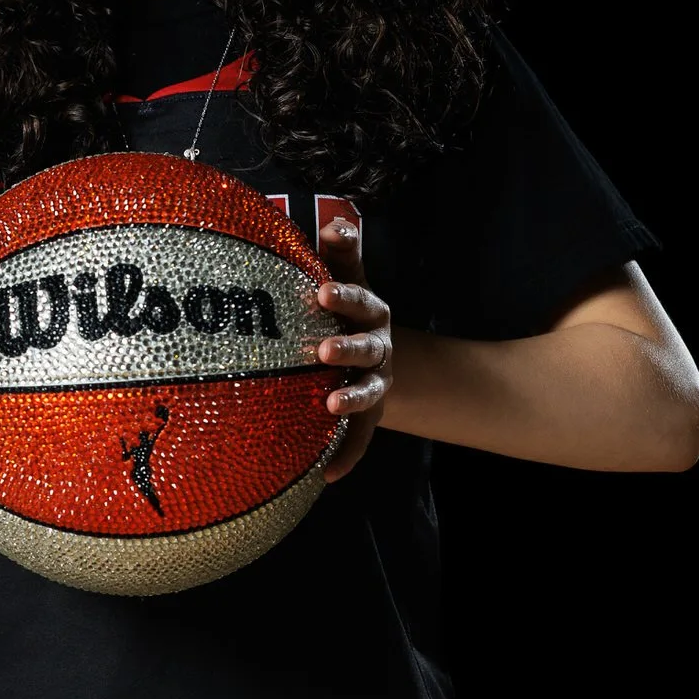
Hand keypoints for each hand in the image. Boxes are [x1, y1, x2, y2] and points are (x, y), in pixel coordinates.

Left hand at [315, 216, 391, 482]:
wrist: (364, 351)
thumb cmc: (342, 307)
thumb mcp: (344, 276)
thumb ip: (340, 254)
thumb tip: (337, 223)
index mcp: (370, 312)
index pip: (359, 300)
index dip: (343, 296)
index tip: (321, 290)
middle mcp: (377, 347)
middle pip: (367, 348)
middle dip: (347, 349)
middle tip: (322, 350)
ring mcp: (375, 382)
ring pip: (369, 391)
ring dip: (353, 398)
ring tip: (332, 403)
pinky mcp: (367, 415)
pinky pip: (359, 439)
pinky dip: (347, 456)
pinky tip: (326, 474)